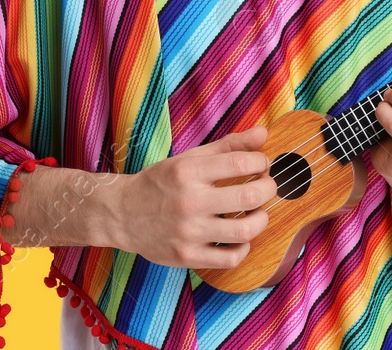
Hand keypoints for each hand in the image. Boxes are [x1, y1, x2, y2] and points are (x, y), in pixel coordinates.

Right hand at [109, 124, 277, 269]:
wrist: (122, 214)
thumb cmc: (160, 183)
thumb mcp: (188, 159)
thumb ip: (227, 146)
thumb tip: (263, 133)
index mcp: (187, 172)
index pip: (241, 162)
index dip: (261, 162)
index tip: (261, 164)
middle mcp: (188, 201)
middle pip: (249, 197)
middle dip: (268, 189)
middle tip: (266, 186)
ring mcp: (188, 232)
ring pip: (245, 231)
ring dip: (261, 219)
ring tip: (256, 212)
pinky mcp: (188, 257)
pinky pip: (231, 258)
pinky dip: (244, 248)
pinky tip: (239, 237)